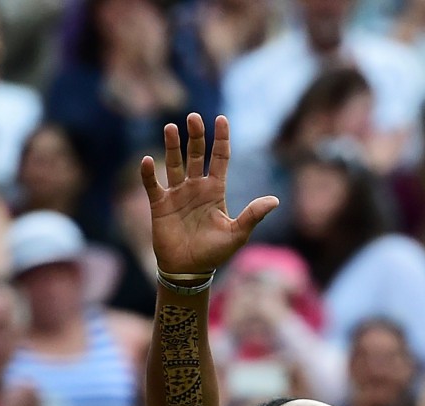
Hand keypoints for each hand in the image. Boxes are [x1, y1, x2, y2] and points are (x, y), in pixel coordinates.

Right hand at [141, 114, 278, 274]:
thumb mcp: (238, 233)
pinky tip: (149, 161)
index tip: (221, 119)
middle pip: (196, 155)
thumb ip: (253, 215)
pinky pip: (152, 185)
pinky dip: (149, 174)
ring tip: (172, 127)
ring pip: (174, 163)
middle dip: (196, 136)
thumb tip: (275, 200)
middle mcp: (196, 187)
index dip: (221, 139)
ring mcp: (177, 194)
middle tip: (194, 117)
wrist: (189, 269)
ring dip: (172, 146)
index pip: (220, 159)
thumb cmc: (215, 252)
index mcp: (216, 191)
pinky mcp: (159, 204)